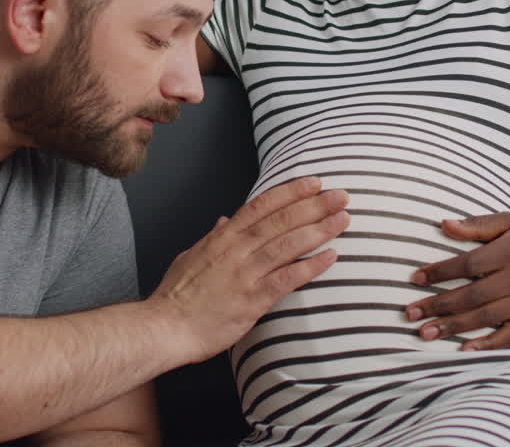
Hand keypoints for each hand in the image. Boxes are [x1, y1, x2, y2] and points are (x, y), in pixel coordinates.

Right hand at [150, 176, 348, 362]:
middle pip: (281, 220)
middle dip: (314, 205)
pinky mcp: (252, 300)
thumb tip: (225, 220)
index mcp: (223, 237)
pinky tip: (331, 256)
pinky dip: (311, 266)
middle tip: (341, 196)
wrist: (165, 327)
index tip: (314, 182)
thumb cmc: (177, 295)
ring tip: (344, 219)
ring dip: (319, 230)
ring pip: (288, 244)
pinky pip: (287, 279)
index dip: (290, 191)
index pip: (262, 205)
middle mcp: (236, 250)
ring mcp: (245, 274)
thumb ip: (213, 237)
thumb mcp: (192, 255)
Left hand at [404, 213, 509, 350]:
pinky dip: (486, 344)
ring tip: (424, 333)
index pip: (468, 264)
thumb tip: (443, 225)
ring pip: (485, 318)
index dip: (440, 272)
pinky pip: (509, 336)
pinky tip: (462, 349)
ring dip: (452, 327)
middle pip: (472, 295)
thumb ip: (478, 225)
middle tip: (409, 313)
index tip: (415, 278)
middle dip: (438, 305)